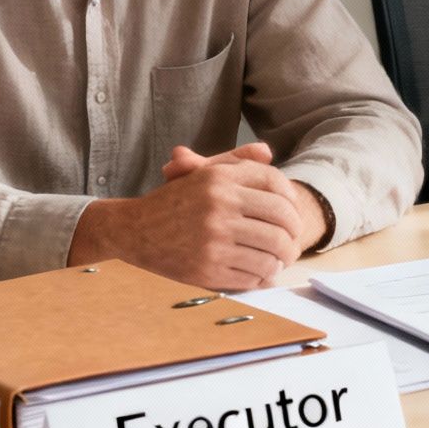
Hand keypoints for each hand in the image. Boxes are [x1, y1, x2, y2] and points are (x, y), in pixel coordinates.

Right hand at [70, 146, 306, 289]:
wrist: (134, 231)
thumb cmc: (174, 201)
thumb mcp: (202, 174)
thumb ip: (236, 161)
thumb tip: (268, 152)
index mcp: (218, 178)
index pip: (275, 183)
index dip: (292, 198)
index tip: (292, 212)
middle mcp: (218, 205)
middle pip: (282, 219)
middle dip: (294, 232)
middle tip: (294, 241)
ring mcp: (213, 239)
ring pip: (272, 250)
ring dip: (283, 258)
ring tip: (282, 258)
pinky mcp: (208, 268)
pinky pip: (254, 274)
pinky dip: (265, 275)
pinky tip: (264, 272)